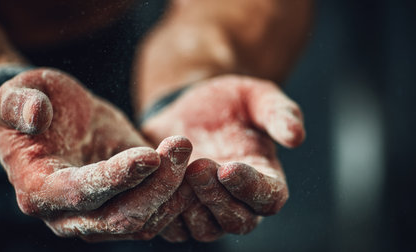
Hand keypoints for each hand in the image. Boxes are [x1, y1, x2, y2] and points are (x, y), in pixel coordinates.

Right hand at [0, 68, 192, 240]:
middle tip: (181, 145)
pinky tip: (188, 166)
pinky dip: (175, 196)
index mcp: (38, 189)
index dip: (116, 177)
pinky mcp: (123, 210)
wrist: (58, 121)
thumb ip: (20, 102)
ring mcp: (98, 218)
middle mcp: (67, 215)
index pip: (80, 192)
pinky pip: (155, 216)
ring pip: (143, 221)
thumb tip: (36, 115)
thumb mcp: (21, 91)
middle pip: (119, 217)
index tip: (151, 155)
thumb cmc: (40, 105)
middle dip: (155, 185)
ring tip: (185, 148)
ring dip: (171, 189)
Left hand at [141, 75, 304, 240]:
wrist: (187, 108)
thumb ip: (278, 113)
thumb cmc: (227, 102)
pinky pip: (173, 228)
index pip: (270, 198)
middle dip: (217, 197)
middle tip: (199, 167)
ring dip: (190, 206)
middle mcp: (239, 201)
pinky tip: (155, 183)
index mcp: (266, 177)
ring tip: (177, 174)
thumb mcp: (256, 97)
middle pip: (237, 221)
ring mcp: (208, 210)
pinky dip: (164, 211)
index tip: (229, 168)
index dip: (251, 187)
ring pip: (204, 230)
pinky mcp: (179, 211)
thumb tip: (296, 137)